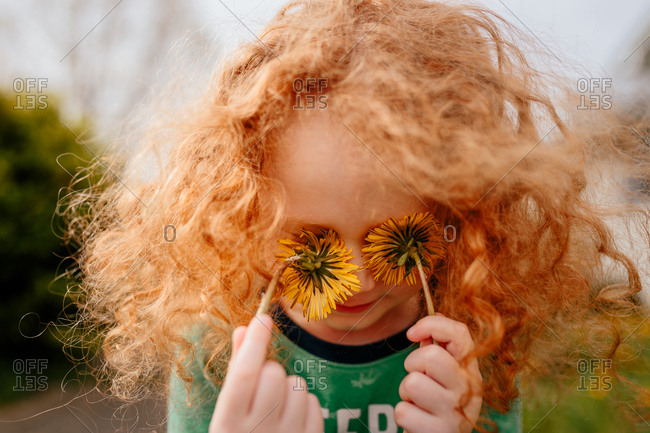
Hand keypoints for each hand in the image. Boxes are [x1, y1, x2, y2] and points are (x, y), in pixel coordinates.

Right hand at [209, 314, 323, 432]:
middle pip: (273, 373)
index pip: (244, 374)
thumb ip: (236, 371)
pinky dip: (303, 404)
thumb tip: (243, 329)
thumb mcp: (228, 412)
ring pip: (296, 384)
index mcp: (228, 425)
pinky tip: (290, 419)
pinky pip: (312, 402)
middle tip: (260, 391)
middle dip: (268, 372)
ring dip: (287, 388)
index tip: (262, 318)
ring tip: (275, 409)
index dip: (254, 342)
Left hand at [396, 314, 482, 432]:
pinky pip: (403, 412)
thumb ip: (439, 347)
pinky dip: (404, 415)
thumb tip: (437, 313)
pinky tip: (418, 421)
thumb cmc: (439, 404)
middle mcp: (468, 390)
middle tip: (418, 377)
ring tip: (419, 402)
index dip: (432, 325)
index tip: (412, 333)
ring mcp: (455, 413)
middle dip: (412, 364)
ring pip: (412, 384)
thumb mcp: (444, 375)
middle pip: (430, 356)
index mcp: (470, 370)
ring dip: (406, 393)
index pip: (460, 333)